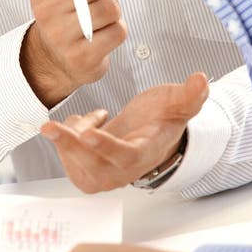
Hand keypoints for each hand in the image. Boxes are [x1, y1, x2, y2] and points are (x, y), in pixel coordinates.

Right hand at [21, 0, 141, 106]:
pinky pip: (117, 32)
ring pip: (112, 8)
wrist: (54, 55)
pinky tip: (104, 32)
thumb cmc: (61, 1)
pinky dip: (118, 30)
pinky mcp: (81, 58)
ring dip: (116, 6)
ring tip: (104, 10)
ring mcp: (62, 36)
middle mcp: (45, 9)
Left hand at [39, 72, 208, 191]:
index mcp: (145, 153)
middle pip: (94, 167)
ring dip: (65, 142)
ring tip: (76, 118)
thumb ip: (190, 94)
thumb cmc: (162, 118)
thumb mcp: (177, 102)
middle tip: (50, 127)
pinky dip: (66, 141)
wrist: (150, 133)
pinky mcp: (90, 170)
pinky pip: (71, 163)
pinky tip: (78, 123)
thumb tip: (201, 78)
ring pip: (78, 167)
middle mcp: (124, 170)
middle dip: (69, 147)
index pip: (126, 155)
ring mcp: (106, 173)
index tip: (89, 133)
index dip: (107, 147)